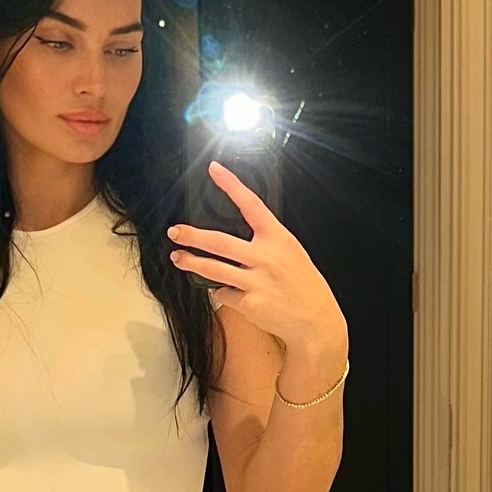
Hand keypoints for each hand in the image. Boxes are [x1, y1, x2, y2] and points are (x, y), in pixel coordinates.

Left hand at [167, 162, 347, 365]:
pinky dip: (221, 292)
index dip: (231, 185)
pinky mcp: (249, 304)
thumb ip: (266, 243)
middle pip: (219, 242)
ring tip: (178, 258)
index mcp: (278, 239)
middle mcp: (266, 257)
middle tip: (175, 231)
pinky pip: (223, 293)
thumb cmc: (304, 285)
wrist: (316, 322)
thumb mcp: (291, 253)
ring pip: (213, 269)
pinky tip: (226, 291)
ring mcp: (256, 281)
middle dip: (192, 236)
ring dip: (190, 262)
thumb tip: (235, 241)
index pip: (251, 205)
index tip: (215, 170)